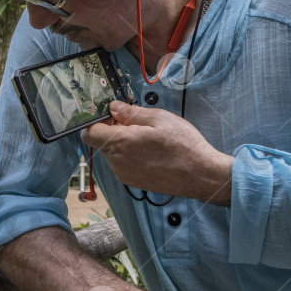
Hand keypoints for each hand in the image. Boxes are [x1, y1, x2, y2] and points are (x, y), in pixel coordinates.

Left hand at [81, 101, 232, 204]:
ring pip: (111, 153)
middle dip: (112, 130)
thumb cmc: (183, 146)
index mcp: (120, 143)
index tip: (112, 115)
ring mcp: (123, 175)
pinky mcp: (132, 182)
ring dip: (121, 143)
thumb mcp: (158, 118)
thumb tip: (113, 107)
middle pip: (100, 142)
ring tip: (147, 139)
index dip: (97, 121)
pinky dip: (129, 155)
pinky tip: (149, 151)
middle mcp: (117, 162)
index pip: (88, 133)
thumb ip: (130, 113)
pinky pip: (121, 164)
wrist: (201, 175)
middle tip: (136, 124)